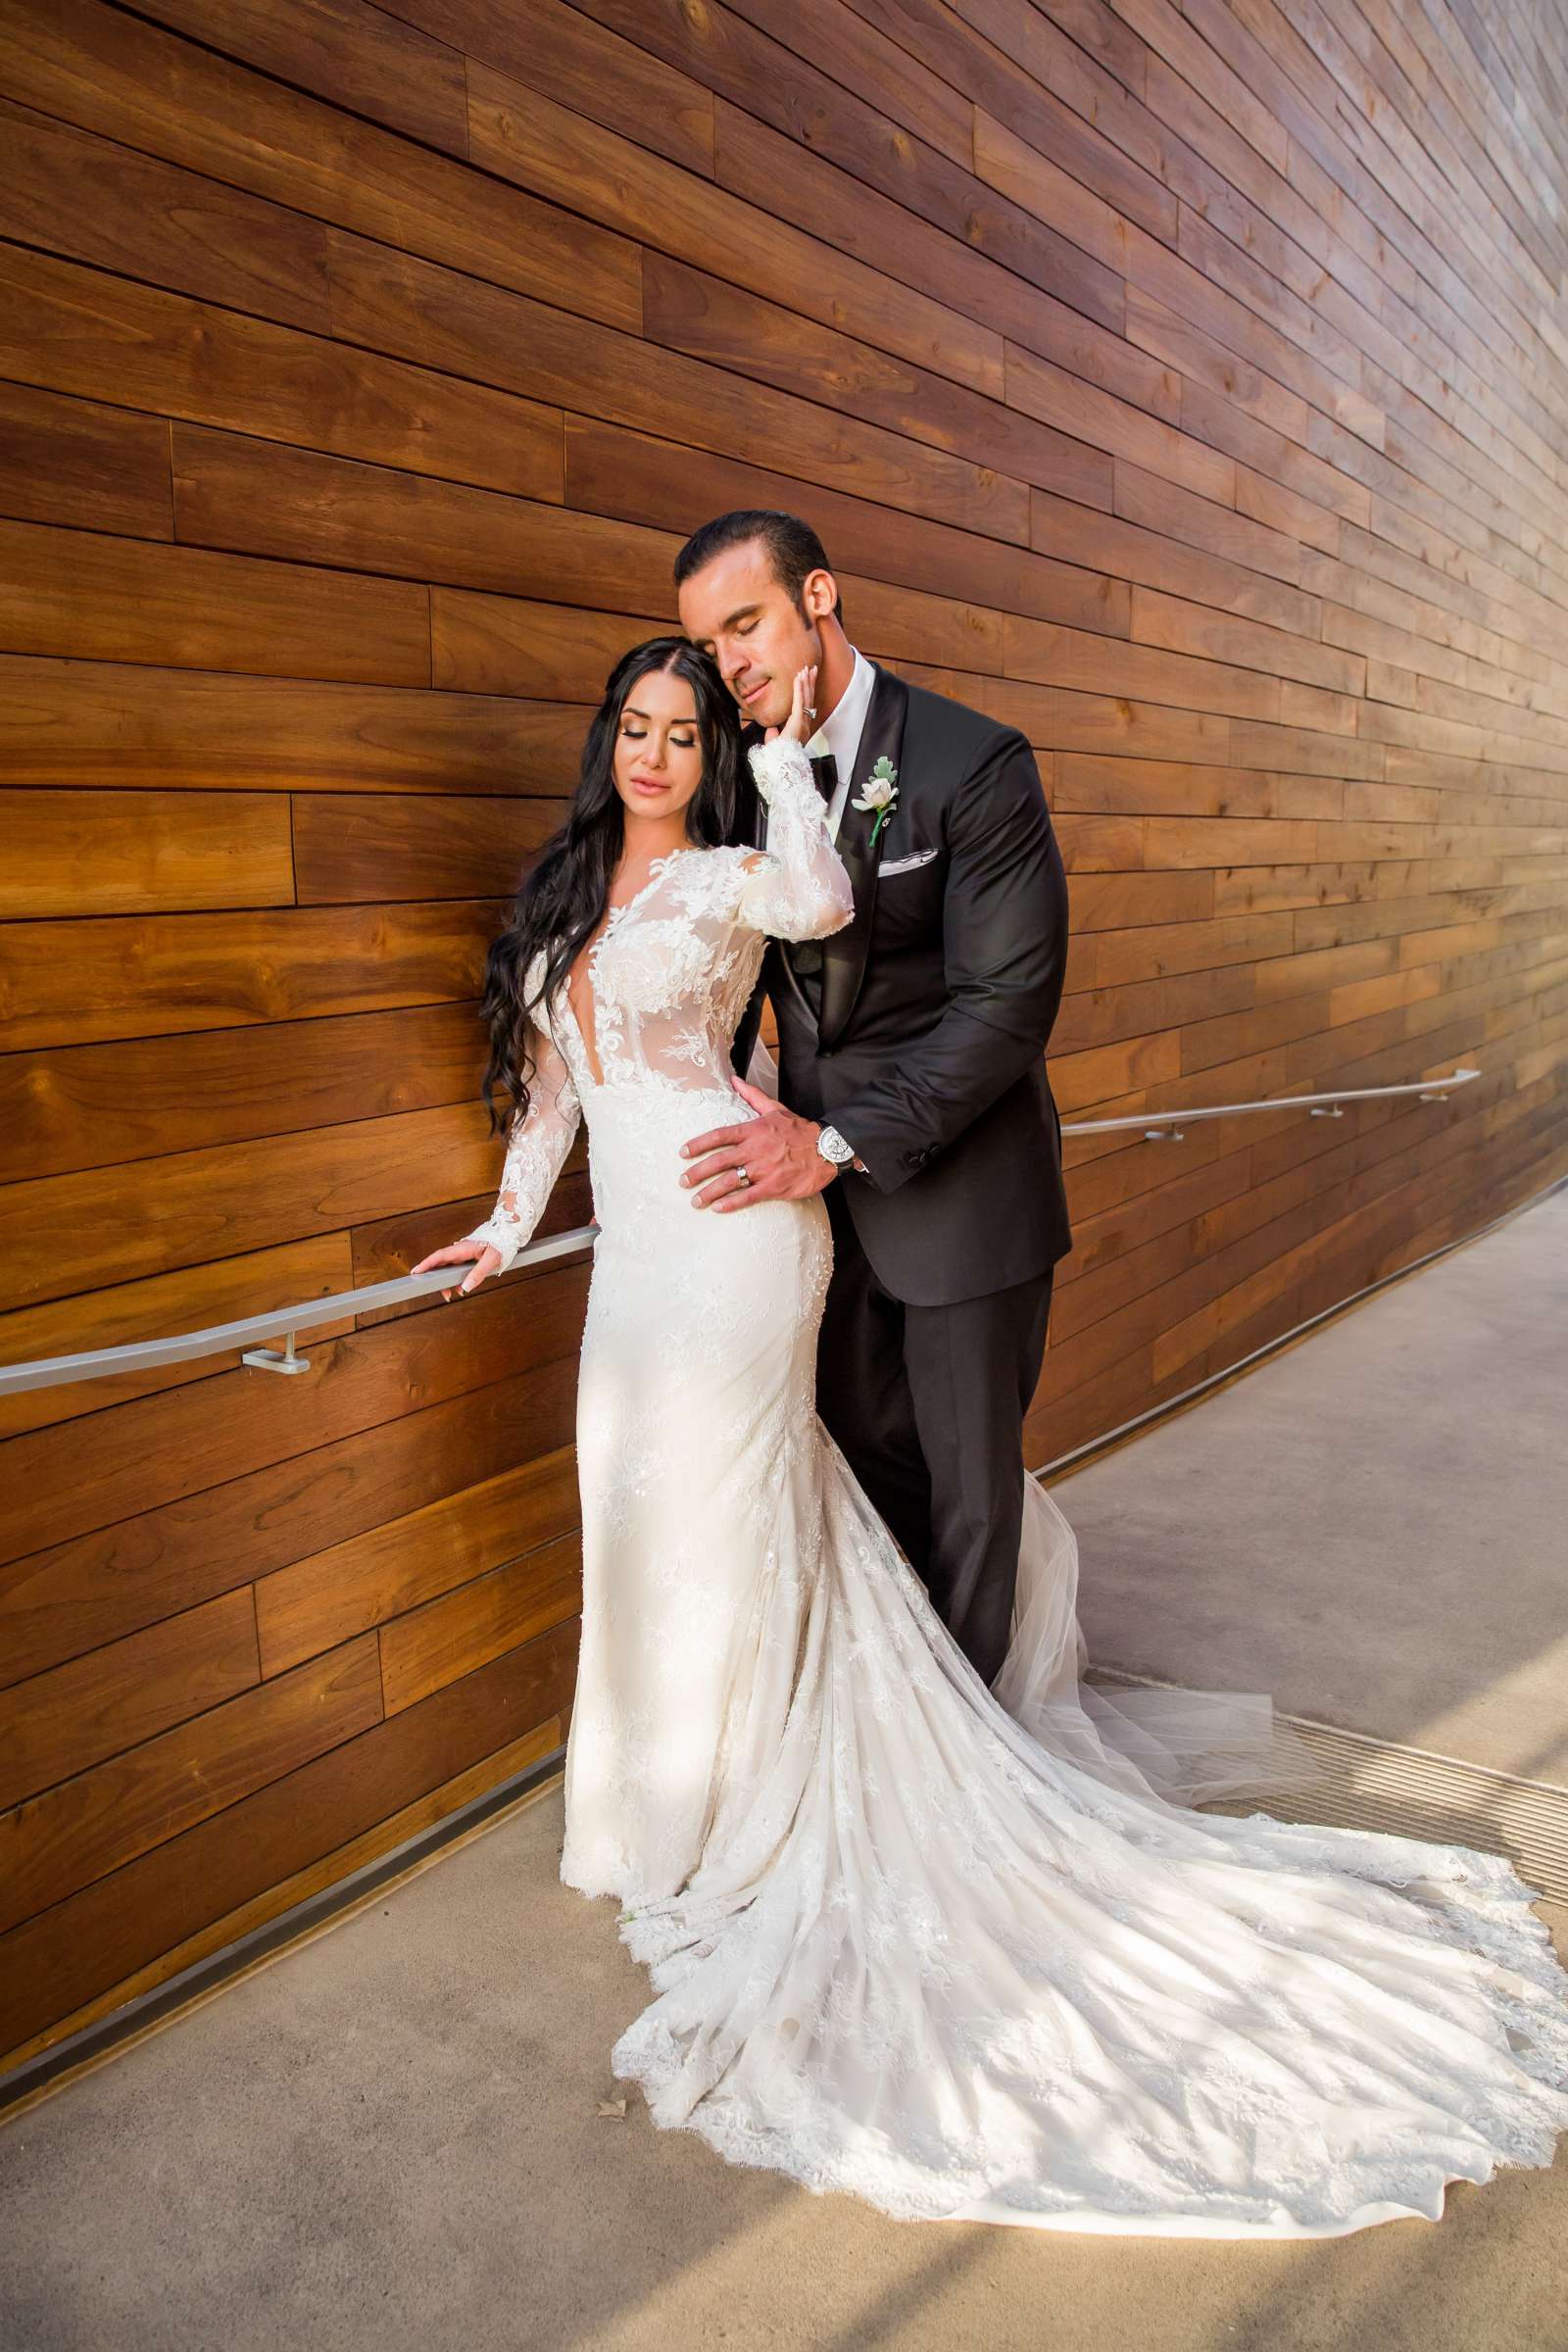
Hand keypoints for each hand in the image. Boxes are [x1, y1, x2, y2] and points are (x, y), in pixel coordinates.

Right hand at [410, 1237, 501, 1298]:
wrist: (509, 1232)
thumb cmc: (502, 1242)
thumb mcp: (491, 1259)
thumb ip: (478, 1273)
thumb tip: (466, 1287)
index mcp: (463, 1248)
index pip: (439, 1256)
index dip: (426, 1264)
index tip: (415, 1272)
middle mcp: (460, 1250)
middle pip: (441, 1264)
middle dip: (434, 1277)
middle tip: (431, 1290)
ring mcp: (463, 1253)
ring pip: (449, 1267)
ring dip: (446, 1281)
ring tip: (449, 1294)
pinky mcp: (468, 1257)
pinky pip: (457, 1268)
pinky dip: (456, 1279)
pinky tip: (460, 1288)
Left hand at [680, 1076, 836, 1209]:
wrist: (828, 1148)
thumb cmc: (800, 1130)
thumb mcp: (776, 1108)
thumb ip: (752, 1095)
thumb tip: (734, 1080)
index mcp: (754, 1130)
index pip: (719, 1135)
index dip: (698, 1144)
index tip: (683, 1153)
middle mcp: (755, 1149)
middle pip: (719, 1161)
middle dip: (698, 1172)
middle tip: (683, 1181)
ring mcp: (765, 1169)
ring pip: (730, 1181)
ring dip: (710, 1192)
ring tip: (696, 1201)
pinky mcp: (775, 1187)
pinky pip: (749, 1196)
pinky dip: (732, 1203)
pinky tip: (718, 1208)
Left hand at [764, 663, 817, 749]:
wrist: (781, 763)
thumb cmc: (779, 755)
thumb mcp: (775, 742)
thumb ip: (774, 733)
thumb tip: (771, 728)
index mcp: (801, 727)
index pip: (805, 705)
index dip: (807, 691)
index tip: (807, 680)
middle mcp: (805, 723)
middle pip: (809, 698)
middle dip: (810, 682)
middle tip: (812, 669)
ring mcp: (803, 722)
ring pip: (806, 697)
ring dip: (806, 682)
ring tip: (807, 669)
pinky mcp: (797, 721)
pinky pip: (799, 701)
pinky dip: (799, 688)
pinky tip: (799, 678)